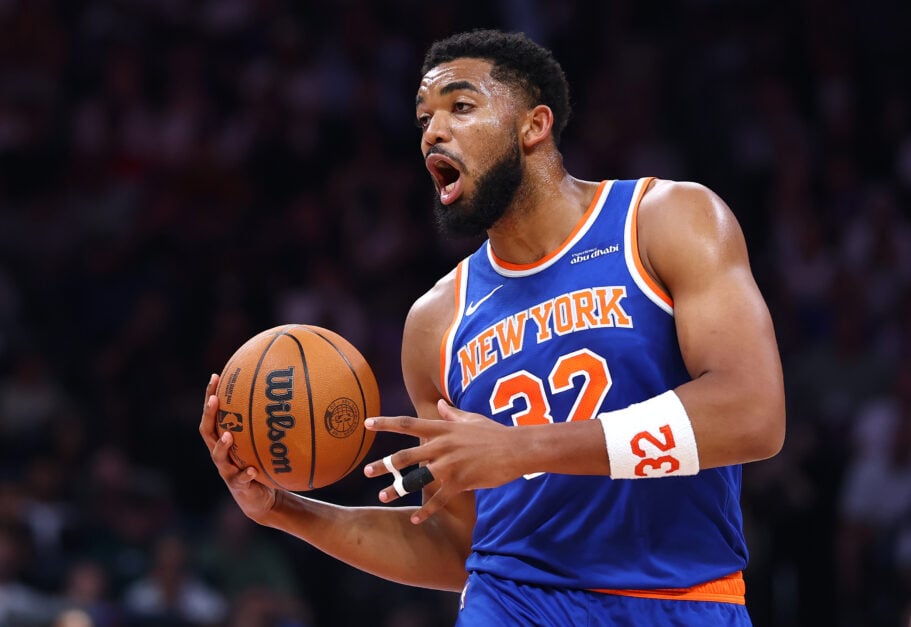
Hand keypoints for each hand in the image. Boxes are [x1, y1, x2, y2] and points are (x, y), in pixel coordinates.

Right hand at [199, 374, 276, 523]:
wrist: (260, 497)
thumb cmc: (261, 463)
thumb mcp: (262, 442)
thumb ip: (267, 423)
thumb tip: (287, 393)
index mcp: (222, 439)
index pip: (212, 414)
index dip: (210, 396)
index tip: (215, 376)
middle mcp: (220, 453)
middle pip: (207, 431)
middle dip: (209, 414)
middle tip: (214, 399)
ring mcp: (227, 470)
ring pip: (219, 456)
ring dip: (222, 446)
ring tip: (228, 435)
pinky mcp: (238, 486)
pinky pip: (241, 479)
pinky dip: (246, 474)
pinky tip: (253, 470)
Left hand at [363, 400, 523, 523]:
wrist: (517, 448)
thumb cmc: (495, 433)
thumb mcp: (471, 419)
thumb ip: (452, 414)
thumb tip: (440, 404)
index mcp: (443, 429)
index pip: (408, 424)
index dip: (385, 423)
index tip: (366, 423)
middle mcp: (442, 446)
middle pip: (405, 455)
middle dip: (384, 464)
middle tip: (366, 471)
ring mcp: (451, 464)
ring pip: (417, 479)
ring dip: (397, 489)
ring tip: (382, 497)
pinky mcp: (461, 481)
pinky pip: (439, 499)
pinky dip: (426, 510)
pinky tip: (415, 519)